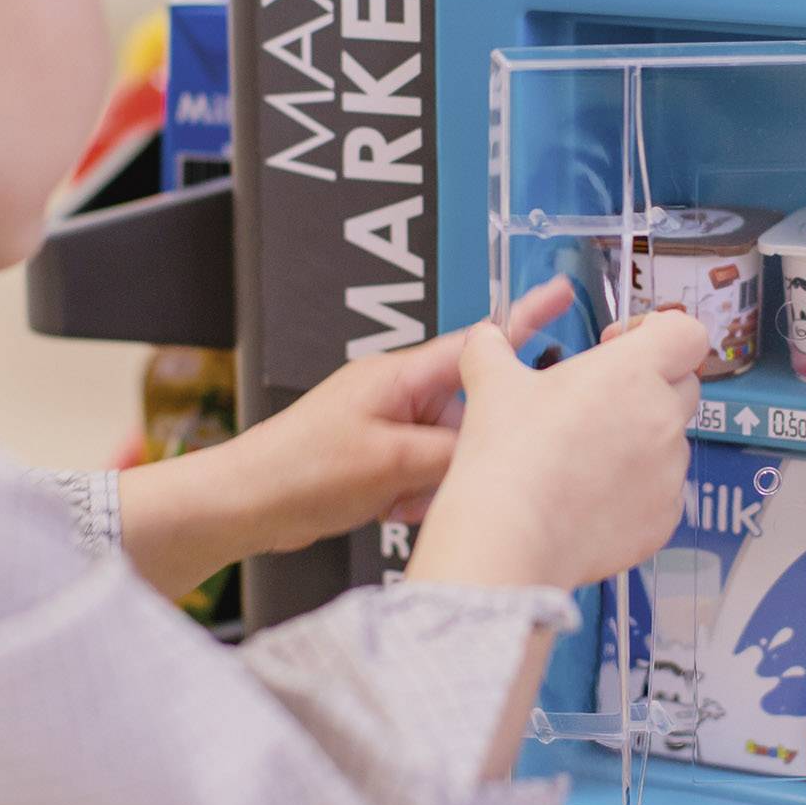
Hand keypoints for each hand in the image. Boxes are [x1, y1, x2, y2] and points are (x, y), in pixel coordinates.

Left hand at [245, 277, 580, 548]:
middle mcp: (397, 394)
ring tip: (398, 500)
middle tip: (435, 478)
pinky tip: (389, 510)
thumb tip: (500, 448)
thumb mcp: (391, 462)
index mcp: (400, 376)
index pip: (478, 343)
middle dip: (464, 451)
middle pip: (469, 412)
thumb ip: (455, 452)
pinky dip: (415, 495)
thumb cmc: (298, 472)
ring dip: (435, 482)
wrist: (244, 505)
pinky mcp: (378, 457)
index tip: (562, 295)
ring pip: (449, 451)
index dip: (524, 319)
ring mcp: (387, 425)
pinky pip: (423, 473)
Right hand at [408, 309, 708, 592]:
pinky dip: (636, 489)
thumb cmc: (508, 457)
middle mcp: (662, 418)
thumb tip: (486, 339)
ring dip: (640, 441)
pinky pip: (663, 491)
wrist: (511, 536)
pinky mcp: (665, 516)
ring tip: (585, 458)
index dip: (656, 330)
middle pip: (683, 385)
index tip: (619, 344)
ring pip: (671, 442)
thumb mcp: (491, 383)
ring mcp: (669, 472)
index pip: (686, 332)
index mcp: (631, 373)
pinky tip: (591, 496)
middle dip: (649, 386)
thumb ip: (493, 348)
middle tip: (599, 402)